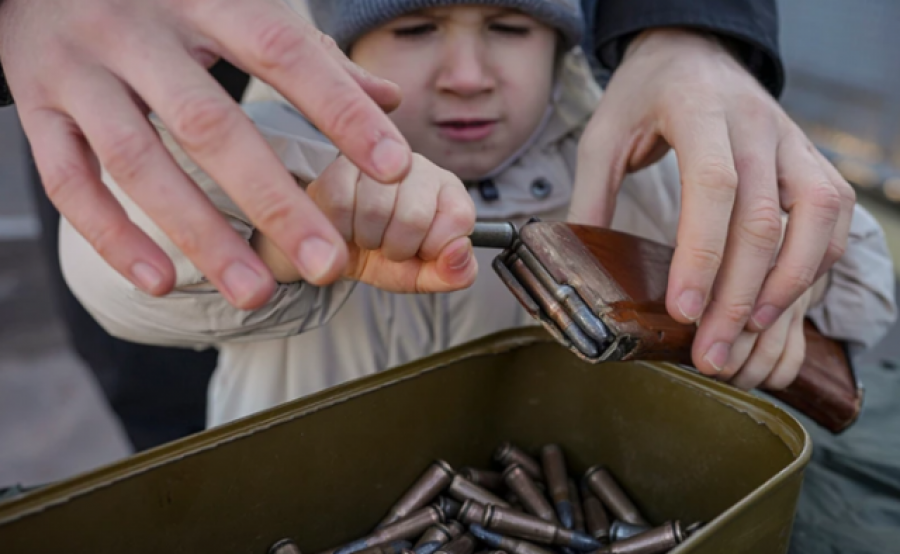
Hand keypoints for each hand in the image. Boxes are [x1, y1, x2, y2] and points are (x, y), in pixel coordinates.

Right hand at [0, 0, 411, 308]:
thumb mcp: (231, 0)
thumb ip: (310, 52)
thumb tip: (389, 96)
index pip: (282, 51)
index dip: (341, 109)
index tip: (395, 167)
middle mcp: (135, 30)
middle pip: (210, 125)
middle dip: (274, 202)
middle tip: (328, 265)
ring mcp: (77, 70)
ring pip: (138, 164)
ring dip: (201, 236)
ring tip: (258, 295)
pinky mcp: (35, 107)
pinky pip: (67, 181)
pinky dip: (112, 237)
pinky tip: (163, 283)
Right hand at [253, 154, 477, 292]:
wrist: (331, 254)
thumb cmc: (383, 258)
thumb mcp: (422, 274)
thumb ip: (453, 272)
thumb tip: (459, 253)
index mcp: (446, 189)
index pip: (458, 216)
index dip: (436, 247)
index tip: (421, 252)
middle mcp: (416, 164)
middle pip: (416, 215)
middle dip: (398, 248)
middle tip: (388, 247)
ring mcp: (376, 159)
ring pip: (377, 208)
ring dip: (368, 239)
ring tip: (366, 237)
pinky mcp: (336, 165)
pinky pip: (340, 203)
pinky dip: (341, 231)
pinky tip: (344, 229)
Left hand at [569, 28, 854, 374]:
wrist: (693, 50)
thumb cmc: (645, 94)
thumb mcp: (603, 134)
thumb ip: (592, 195)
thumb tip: (579, 265)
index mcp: (698, 110)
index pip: (713, 185)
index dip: (702, 253)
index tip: (682, 310)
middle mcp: (756, 125)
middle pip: (764, 218)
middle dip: (738, 296)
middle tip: (710, 352)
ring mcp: (792, 141)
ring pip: (815, 220)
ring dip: (787, 287)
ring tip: (748, 335)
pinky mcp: (811, 159)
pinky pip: (832, 218)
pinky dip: (813, 266)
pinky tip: (780, 303)